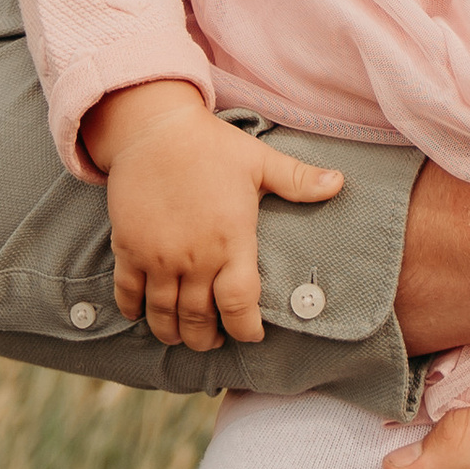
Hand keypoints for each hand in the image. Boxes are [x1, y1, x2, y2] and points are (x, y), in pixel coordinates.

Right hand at [84, 80, 343, 349]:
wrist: (154, 127)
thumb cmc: (211, 145)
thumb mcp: (260, 160)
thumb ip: (299, 180)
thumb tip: (340, 184)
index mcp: (231, 241)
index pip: (240, 306)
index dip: (246, 330)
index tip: (251, 335)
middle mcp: (194, 257)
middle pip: (199, 321)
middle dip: (208, 340)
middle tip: (215, 341)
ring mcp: (158, 256)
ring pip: (164, 315)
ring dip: (174, 334)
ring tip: (184, 336)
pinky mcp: (129, 248)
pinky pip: (129, 293)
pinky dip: (134, 311)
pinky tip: (143, 315)